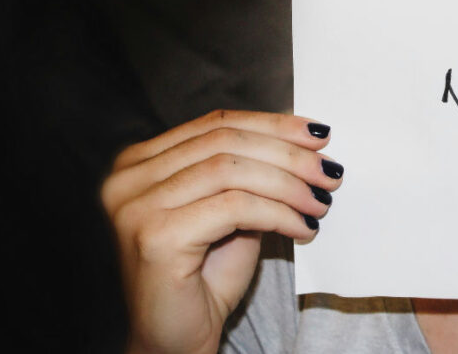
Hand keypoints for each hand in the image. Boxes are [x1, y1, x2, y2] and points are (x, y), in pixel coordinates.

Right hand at [101, 110, 343, 353]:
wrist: (176, 341)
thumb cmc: (204, 279)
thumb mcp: (231, 211)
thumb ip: (250, 172)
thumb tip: (304, 140)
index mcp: (139, 162)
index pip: (216, 124)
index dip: (273, 125)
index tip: (320, 134)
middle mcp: (127, 178)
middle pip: (225, 142)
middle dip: (288, 154)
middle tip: (330, 172)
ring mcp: (136, 206)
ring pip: (232, 171)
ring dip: (289, 185)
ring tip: (321, 202)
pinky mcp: (155, 236)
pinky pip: (235, 207)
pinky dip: (279, 214)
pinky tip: (303, 228)